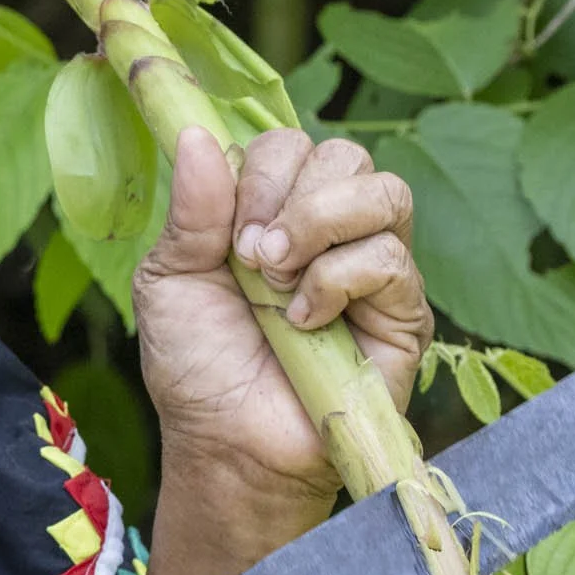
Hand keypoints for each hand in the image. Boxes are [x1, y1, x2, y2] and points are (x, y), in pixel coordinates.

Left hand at [132, 127, 432, 532]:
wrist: (225, 441)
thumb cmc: (197, 364)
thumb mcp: (170, 278)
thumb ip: (191, 208)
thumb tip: (195, 133)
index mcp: (273, 213)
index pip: (289, 145)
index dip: (257, 173)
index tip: (227, 233)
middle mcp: (329, 232)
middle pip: (342, 154)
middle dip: (286, 194)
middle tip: (251, 255)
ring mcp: (372, 269)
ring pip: (384, 191)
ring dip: (319, 223)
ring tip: (277, 276)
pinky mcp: (403, 314)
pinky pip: (392, 257)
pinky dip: (337, 278)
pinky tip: (303, 320)